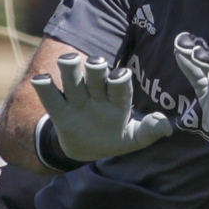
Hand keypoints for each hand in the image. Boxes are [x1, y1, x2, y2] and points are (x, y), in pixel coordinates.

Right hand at [31, 52, 173, 162]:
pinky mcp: (60, 112)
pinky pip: (51, 98)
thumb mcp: (134, 138)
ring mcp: (78, 102)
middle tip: (96, 64)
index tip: (120, 76)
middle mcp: (97, 95)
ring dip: (72, 69)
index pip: (120, 87)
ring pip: (73, 81)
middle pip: (96, 77)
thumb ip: (149, 131)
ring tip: (69, 61)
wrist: (89, 148)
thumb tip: (167, 127)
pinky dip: (45, 87)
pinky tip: (41, 79)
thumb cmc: (115, 137)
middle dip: (97, 69)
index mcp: (118, 100)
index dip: (120, 80)